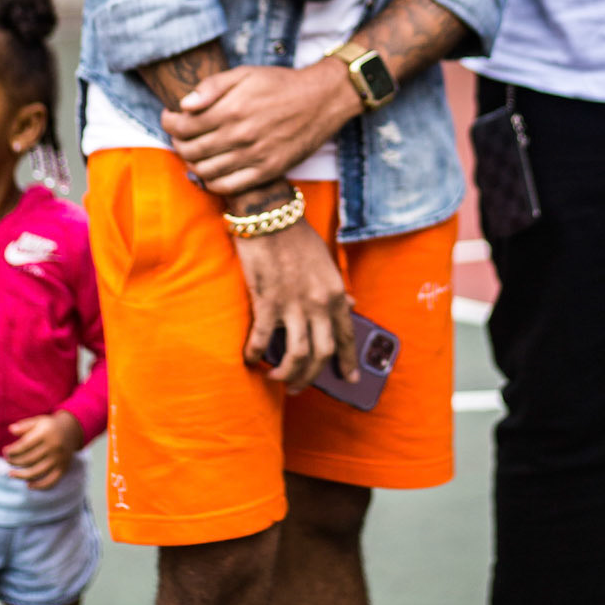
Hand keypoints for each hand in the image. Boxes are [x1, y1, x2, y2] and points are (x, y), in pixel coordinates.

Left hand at [4, 410, 82, 488]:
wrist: (71, 431)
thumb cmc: (49, 426)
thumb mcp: (38, 421)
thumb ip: (24, 425)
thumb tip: (11, 429)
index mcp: (46, 433)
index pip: (25, 445)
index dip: (12, 450)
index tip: (5, 452)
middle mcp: (54, 446)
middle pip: (29, 459)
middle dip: (15, 462)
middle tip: (8, 461)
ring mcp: (59, 459)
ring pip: (37, 472)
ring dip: (21, 475)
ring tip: (11, 474)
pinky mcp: (63, 468)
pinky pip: (51, 481)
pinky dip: (39, 486)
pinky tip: (29, 485)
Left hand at [161, 60, 360, 195]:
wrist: (322, 100)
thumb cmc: (281, 84)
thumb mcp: (245, 73)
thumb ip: (212, 86)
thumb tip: (184, 104)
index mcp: (231, 109)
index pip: (183, 125)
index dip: (168, 122)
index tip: (169, 117)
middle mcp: (240, 136)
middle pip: (190, 150)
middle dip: (177, 142)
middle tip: (180, 135)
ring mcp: (254, 156)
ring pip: (205, 171)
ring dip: (192, 163)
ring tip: (194, 151)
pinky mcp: (267, 171)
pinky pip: (227, 186)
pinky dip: (211, 182)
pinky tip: (212, 169)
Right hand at [236, 218, 357, 391]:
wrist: (271, 217)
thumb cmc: (298, 237)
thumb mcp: (326, 262)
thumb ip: (338, 288)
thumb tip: (353, 305)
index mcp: (336, 293)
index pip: (346, 336)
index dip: (348, 361)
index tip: (350, 379)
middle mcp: (319, 304)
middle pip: (322, 354)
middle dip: (311, 377)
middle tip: (300, 387)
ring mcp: (294, 305)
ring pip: (297, 355)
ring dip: (288, 374)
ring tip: (278, 379)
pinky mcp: (267, 302)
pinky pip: (263, 340)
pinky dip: (256, 354)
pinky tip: (251, 359)